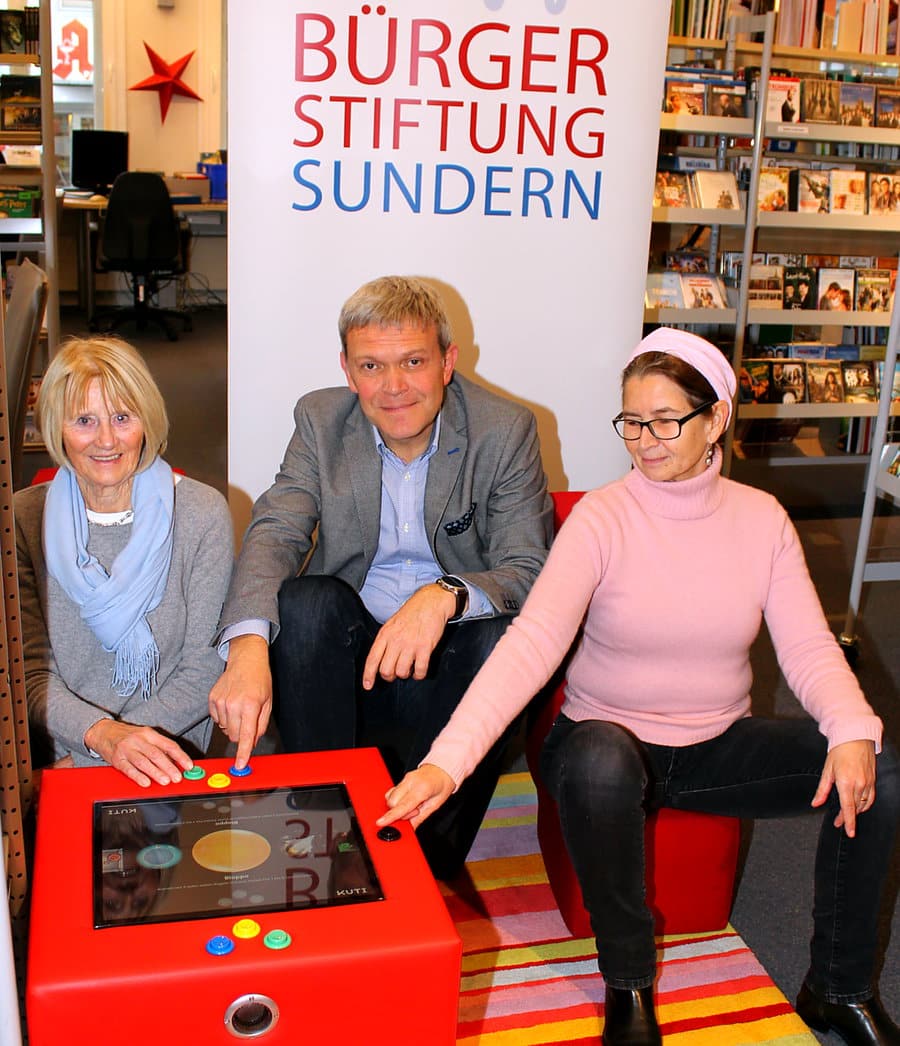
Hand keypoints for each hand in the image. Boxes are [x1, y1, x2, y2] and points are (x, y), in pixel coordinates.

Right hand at [84, 719, 192, 787]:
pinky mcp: (117, 759)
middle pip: (156, 754)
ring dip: (156, 773)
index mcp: (149, 734)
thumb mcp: (145, 736)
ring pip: (144, 762)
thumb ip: (160, 748)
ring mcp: (127, 749)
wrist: (103, 732)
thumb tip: (177, 762)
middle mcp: (139, 740)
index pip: (168, 745)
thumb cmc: (127, 736)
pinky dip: (138, 776)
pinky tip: (146, 782)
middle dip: (169, 767)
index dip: (180, 756)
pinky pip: (128, 769)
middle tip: (177, 777)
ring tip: (165, 781)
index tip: (189, 765)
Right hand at [208, 634, 271, 768]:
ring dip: (233, 724)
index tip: (240, 765)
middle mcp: (234, 704)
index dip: (243, 753)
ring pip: (225, 729)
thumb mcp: (268, 703)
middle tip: (248, 719)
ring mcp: (220, 702)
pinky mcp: (212, 700)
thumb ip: (261, 725)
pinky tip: (231, 704)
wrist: (246, 660)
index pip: (246, 736)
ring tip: (240, 707)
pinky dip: (224, 717)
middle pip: (234, 736)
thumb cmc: (260, 680)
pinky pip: (217, 720)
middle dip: (242, 734)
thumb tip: (252, 744)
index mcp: (251, 705)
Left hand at [362, 583, 456, 689]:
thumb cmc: (412, 613)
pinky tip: (420, 670)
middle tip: (396, 672)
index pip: (372, 659)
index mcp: (385, 634)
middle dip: (390, 676)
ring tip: (410, 668)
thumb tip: (381, 660)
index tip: (367, 686)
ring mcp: (411, 645)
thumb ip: (386, 640)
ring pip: (402, 672)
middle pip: (386, 670)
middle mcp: (396, 640)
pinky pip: (420, 670)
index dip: (368, 675)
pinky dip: (419, 675)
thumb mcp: (392, 624)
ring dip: (406, 674)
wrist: (431, 602)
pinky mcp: (425, 647)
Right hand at [376, 765, 455, 829]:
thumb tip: (409, 830)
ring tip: (412, 805)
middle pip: (392, 802)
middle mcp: (411, 781)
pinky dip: (397, 800)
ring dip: (397, 806)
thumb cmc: (442, 786)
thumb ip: (419, 818)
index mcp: (421, 789)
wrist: (443, 769)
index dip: (390, 816)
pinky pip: (392, 792)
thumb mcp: (435, 805)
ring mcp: (405, 778)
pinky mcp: (402, 778)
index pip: (402, 806)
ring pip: (390, 797)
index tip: (380, 822)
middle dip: (399, 813)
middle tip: (414, 812)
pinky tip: (406, 800)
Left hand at [811, 738, 875, 837]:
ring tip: (846, 815)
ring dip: (855, 812)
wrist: (855, 738)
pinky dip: (865, 805)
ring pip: (863, 804)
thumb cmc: (839, 752)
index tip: (849, 832)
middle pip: (854, 808)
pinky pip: (870, 798)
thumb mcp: (827, 770)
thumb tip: (815, 803)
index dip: (848, 821)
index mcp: (845, 782)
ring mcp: (868, 783)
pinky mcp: (872, 781)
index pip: (847, 807)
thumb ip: (822, 789)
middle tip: (838, 822)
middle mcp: (859, 784)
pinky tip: (858, 807)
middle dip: (847, 817)